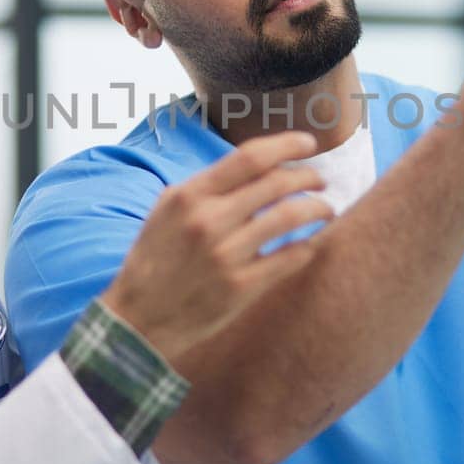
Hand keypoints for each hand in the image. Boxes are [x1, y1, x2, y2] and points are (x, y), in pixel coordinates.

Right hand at [101, 131, 333, 363]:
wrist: (137, 319)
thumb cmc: (155, 259)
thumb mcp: (167, 210)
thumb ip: (207, 187)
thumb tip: (256, 166)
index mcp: (190, 195)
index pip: (250, 157)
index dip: (287, 145)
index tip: (308, 144)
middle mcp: (208, 221)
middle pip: (277, 184)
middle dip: (308, 178)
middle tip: (320, 181)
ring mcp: (225, 256)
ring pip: (289, 218)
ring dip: (317, 209)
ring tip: (325, 210)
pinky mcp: (239, 288)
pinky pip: (288, 258)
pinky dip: (306, 247)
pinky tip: (309, 245)